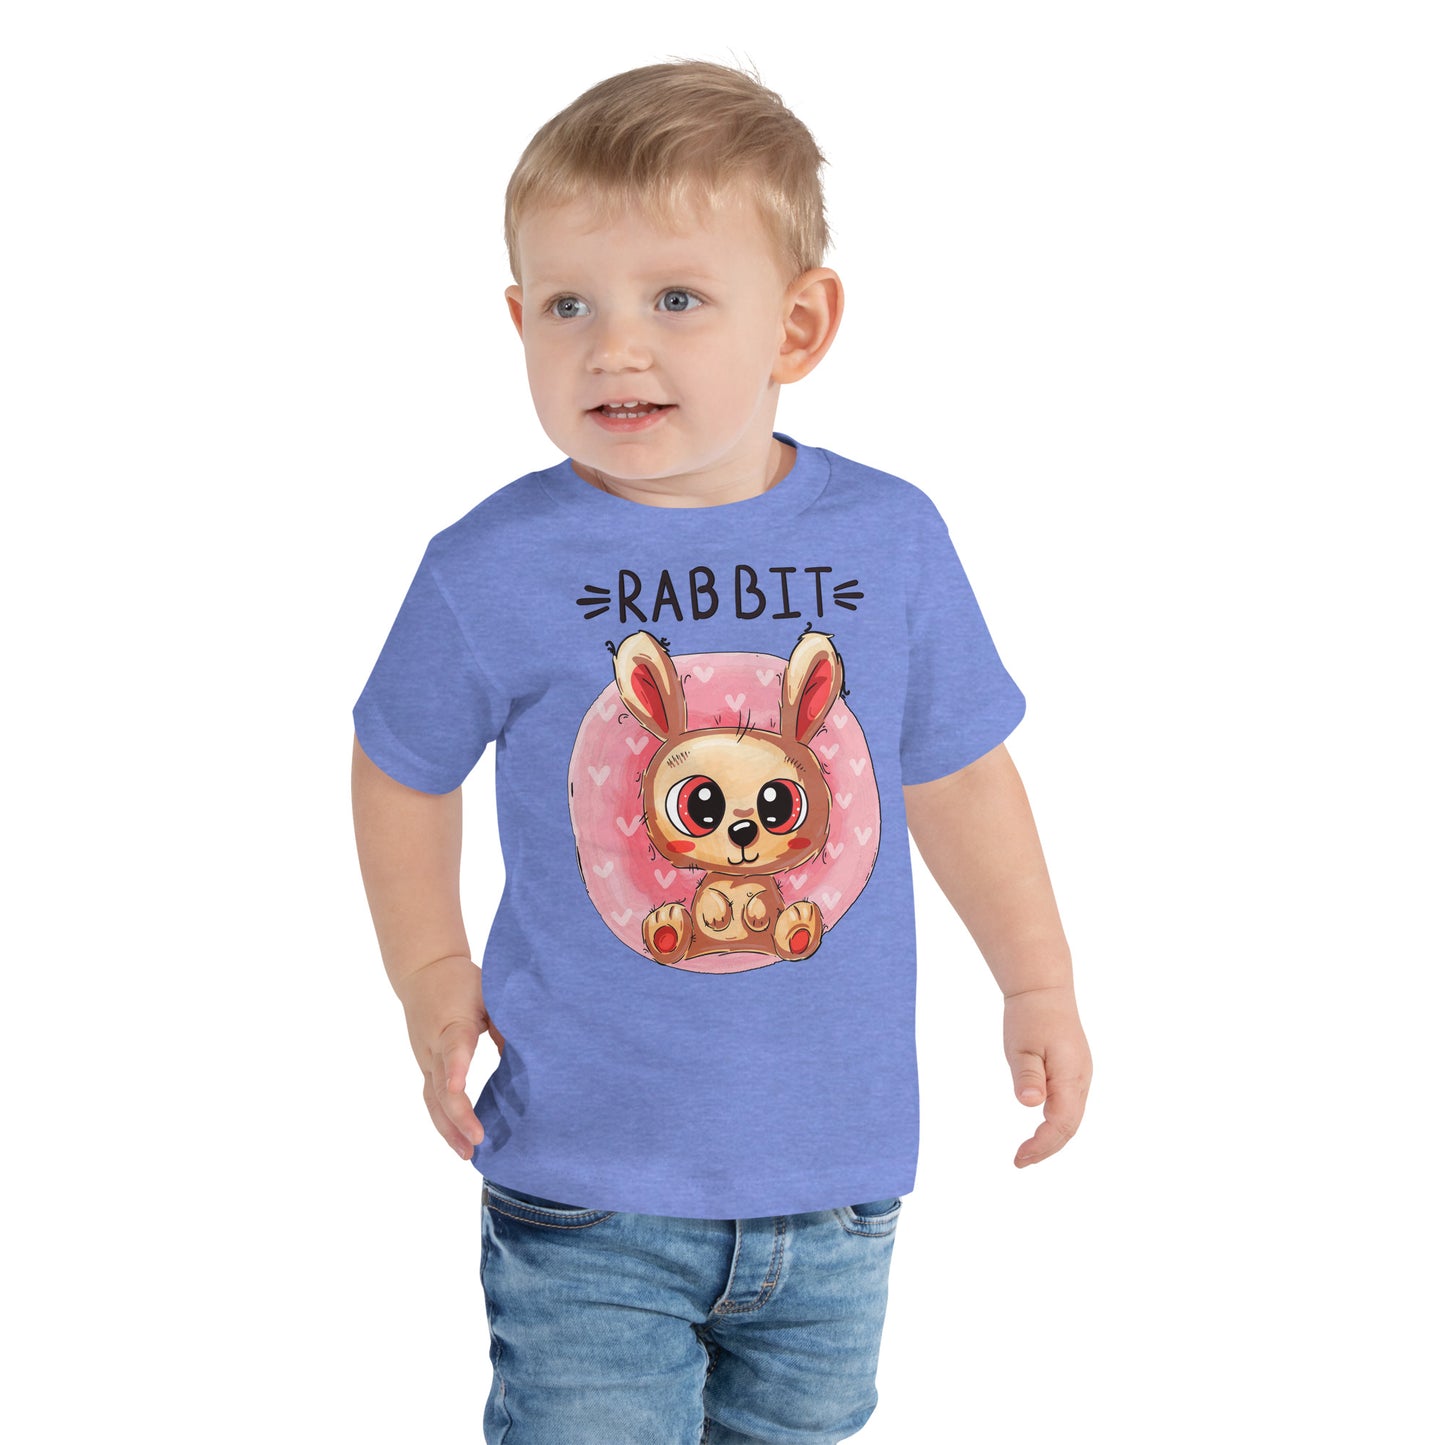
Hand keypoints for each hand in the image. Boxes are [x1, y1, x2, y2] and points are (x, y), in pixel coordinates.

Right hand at [392, 954, 505, 1161]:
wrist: (423, 971)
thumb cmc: (462, 982)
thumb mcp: (489, 993)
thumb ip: (506, 1022)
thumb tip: (527, 1056)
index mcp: (452, 1023)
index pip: (454, 1047)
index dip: (457, 1068)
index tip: (460, 1088)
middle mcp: (434, 1046)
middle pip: (440, 1085)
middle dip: (458, 1115)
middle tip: (477, 1140)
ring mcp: (426, 1059)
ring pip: (433, 1100)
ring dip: (448, 1129)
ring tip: (467, 1154)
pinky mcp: (426, 1067)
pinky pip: (432, 1099)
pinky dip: (444, 1123)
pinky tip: (458, 1141)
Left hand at [1002, 985, 1090, 1167]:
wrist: (1044, 990)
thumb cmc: (1030, 1017)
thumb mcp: (1022, 1047)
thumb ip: (1027, 1076)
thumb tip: (1030, 1104)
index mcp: (1071, 1076)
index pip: (1061, 1124)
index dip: (1042, 1145)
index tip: (1019, 1158)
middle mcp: (1081, 1080)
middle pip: (1070, 1127)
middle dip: (1047, 1148)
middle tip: (1019, 1162)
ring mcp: (1080, 1076)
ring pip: (1072, 1118)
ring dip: (1052, 1139)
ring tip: (1027, 1154)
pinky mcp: (1074, 1072)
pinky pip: (1070, 1107)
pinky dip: (1056, 1124)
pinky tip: (1040, 1130)